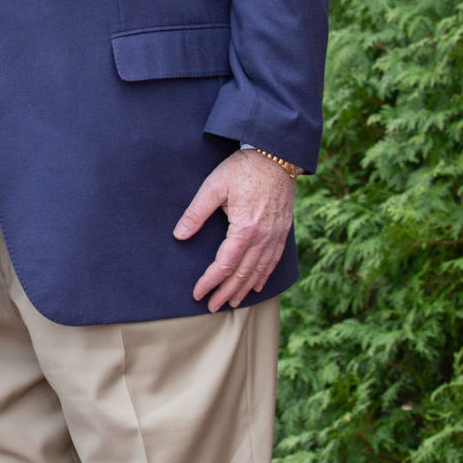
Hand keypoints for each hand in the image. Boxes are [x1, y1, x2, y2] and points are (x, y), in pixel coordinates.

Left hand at [173, 150, 296, 311]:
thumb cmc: (242, 169)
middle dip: (225, 292)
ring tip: (232, 302)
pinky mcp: (282, 231)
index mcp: (245, 229)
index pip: (224, 265)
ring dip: (244, 289)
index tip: (197, 293)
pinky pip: (274, 261)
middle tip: (212, 306)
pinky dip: (264, 276)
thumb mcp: (213, 186)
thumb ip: (196, 213)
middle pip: (242, 273)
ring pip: (259, 271)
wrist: (276, 156)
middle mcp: (263, 237)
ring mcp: (275, 236)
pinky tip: (257, 285)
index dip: (210, 281)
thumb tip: (179, 235)